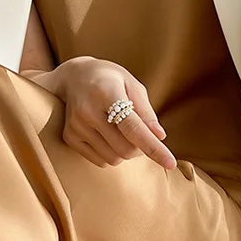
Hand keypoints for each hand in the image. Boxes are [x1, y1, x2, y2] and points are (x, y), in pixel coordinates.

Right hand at [45, 56, 176, 170]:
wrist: (74, 77)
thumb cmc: (110, 80)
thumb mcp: (132, 85)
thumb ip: (146, 111)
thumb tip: (159, 136)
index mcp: (107, 93)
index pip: (133, 128)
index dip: (153, 147)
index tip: (171, 163)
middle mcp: (87, 111)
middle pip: (125, 149)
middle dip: (140, 148)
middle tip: (140, 134)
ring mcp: (76, 126)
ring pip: (113, 158)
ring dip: (125, 152)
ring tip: (121, 132)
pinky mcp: (69, 137)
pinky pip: (100, 161)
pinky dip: (111, 154)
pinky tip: (107, 136)